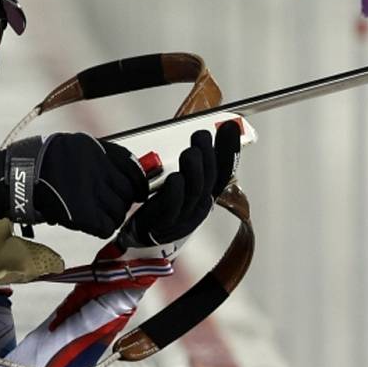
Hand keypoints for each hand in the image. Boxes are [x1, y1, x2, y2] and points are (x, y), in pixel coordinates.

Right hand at [0, 133, 147, 237]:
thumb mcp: (71, 146)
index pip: (132, 167)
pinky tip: (92, 223)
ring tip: (99, 214)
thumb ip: (96, 156)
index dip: (138, 181)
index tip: (138, 188)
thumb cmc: (36, 161)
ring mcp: (92, 192)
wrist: (16, 177)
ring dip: (112, 215)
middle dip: (124, 199)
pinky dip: (101, 227)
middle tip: (113, 203)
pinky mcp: (83, 213)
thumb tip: (117, 169)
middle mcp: (97, 170)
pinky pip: (106, 225)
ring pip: (119, 210)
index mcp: (96, 151)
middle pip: (128, 191)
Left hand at [118, 120, 240, 247]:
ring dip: (193, 170)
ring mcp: (182, 218)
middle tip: (201, 135)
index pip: (223, 172)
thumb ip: (191, 163)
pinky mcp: (163, 224)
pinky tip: (174, 178)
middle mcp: (198, 207)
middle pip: (209, 180)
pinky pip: (172, 208)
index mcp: (204, 196)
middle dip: (208, 155)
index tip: (228, 128)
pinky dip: (175, 192)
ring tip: (190, 152)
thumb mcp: (178, 184)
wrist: (138, 238)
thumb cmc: (159, 209)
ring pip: (194, 193)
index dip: (228, 151)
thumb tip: (201, 135)